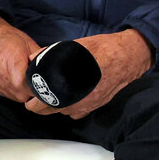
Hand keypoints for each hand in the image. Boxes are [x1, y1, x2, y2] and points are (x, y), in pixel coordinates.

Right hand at [0, 11, 41, 101]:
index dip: (37, 87)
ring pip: (13, 96)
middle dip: (31, 91)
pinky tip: (13, 79)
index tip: (43, 84)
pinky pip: (4, 93)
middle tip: (36, 81)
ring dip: (21, 92)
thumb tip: (51, 70)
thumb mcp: (29, 44)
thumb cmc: (8, 38)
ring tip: (23, 78)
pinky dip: (11, 90)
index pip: (26, 85)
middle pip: (21, 94)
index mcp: (11, 61)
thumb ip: (40, 59)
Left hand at [24, 29, 153, 119]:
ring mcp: (84, 106)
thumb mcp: (73, 47)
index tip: (30, 93)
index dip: (32, 98)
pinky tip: (72, 96)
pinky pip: (76, 113)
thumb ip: (50, 54)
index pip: (38, 103)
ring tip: (55, 93)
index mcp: (64, 87)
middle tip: (38, 95)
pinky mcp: (94, 106)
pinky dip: (71, 107)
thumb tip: (33, 59)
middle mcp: (73, 101)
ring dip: (55, 105)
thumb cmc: (102, 50)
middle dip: (39, 104)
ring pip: (61, 112)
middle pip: (46, 111)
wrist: (127, 56)